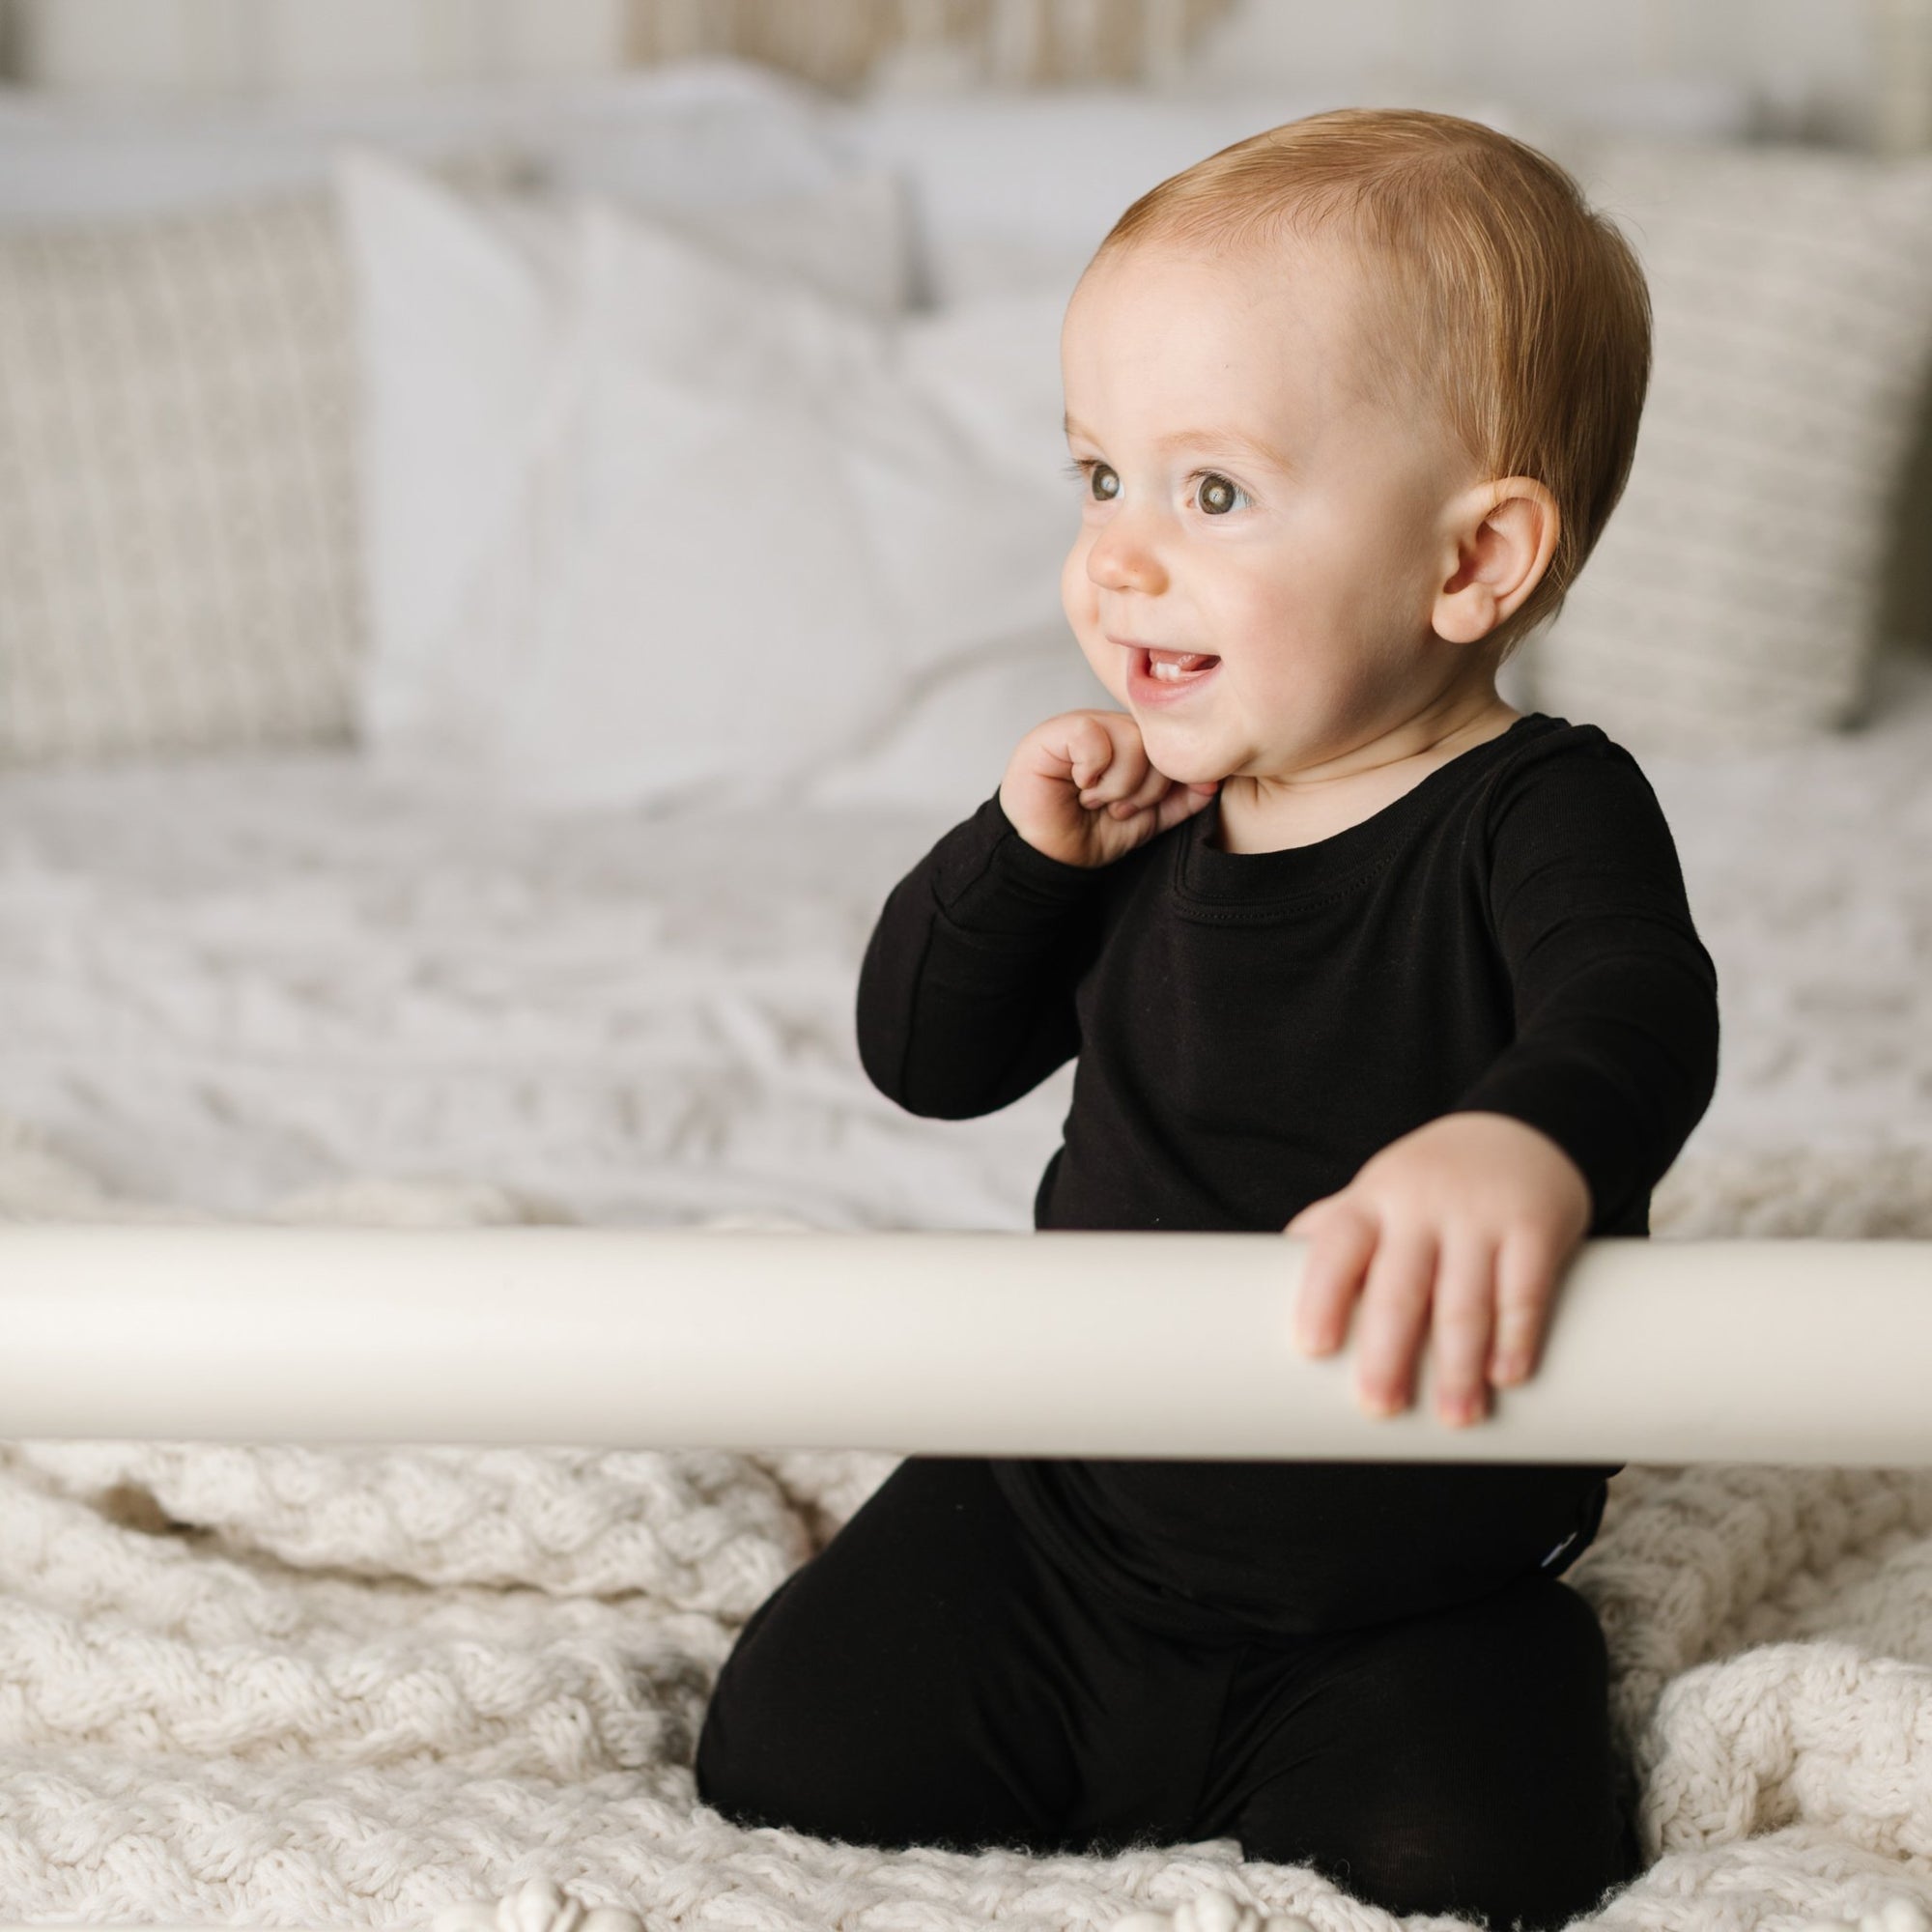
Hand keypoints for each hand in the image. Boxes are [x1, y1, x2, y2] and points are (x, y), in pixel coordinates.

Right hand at [1000, 709, 1218, 868]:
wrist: (1050, 857)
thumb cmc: (1091, 834)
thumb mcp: (1149, 819)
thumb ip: (1183, 800)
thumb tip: (1214, 781)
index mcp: (1136, 743)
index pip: (1173, 746)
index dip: (1165, 782)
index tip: (1137, 809)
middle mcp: (1113, 728)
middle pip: (1156, 742)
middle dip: (1142, 788)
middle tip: (1114, 808)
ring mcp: (1084, 725)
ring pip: (1131, 738)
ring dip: (1116, 784)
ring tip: (1094, 799)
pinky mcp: (1056, 732)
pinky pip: (1093, 736)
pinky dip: (1091, 769)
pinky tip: (1078, 783)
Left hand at [1282, 1112, 1591, 1427]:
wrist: (1517, 1132)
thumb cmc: (1426, 1184)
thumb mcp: (1374, 1196)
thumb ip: (1332, 1235)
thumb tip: (1260, 1288)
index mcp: (1369, 1203)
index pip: (1336, 1247)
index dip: (1321, 1296)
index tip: (1312, 1349)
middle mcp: (1420, 1206)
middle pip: (1399, 1286)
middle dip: (1388, 1351)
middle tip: (1379, 1407)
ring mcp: (1479, 1215)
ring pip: (1465, 1298)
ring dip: (1459, 1365)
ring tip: (1455, 1417)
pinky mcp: (1534, 1225)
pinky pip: (1525, 1288)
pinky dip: (1517, 1336)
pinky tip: (1507, 1376)